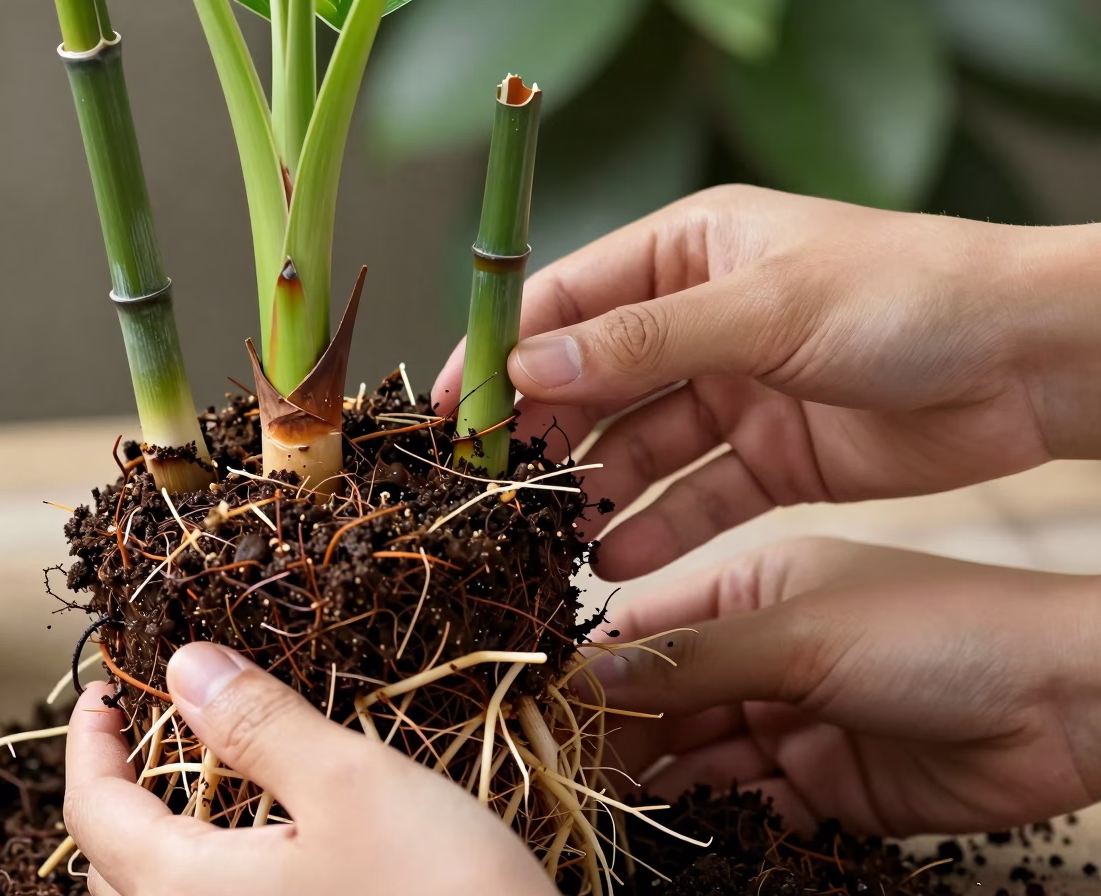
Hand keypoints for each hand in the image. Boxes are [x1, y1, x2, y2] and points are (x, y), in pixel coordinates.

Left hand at [64, 642, 554, 895]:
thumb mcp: (354, 785)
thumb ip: (259, 724)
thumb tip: (183, 668)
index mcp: (183, 891)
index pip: (92, 812)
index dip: (90, 744)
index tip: (109, 693)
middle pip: (112, 868)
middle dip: (120, 795)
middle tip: (157, 732)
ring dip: (163, 842)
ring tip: (212, 782)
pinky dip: (211, 878)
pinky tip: (268, 847)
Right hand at [433, 185, 1100, 578]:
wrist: (1032, 362)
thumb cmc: (909, 296)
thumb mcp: (764, 309)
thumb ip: (642, 340)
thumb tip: (527, 364)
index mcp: (690, 251)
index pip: (567, 301)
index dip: (502, 352)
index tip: (451, 409)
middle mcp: (701, 320)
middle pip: (593, 383)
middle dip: (544, 435)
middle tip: (492, 492)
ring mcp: (735, 392)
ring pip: (638, 448)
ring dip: (594, 492)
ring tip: (550, 543)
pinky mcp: (771, 458)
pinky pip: (695, 498)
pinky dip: (657, 530)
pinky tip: (617, 565)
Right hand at [596, 537, 1100, 836]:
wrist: (1068, 706)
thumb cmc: (938, 631)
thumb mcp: (798, 636)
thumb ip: (690, 665)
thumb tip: (586, 679)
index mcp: (752, 588)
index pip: (647, 625)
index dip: (591, 664)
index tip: (531, 700)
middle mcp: (764, 654)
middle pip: (664, 700)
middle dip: (615, 735)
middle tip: (554, 771)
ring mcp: (795, 724)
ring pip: (699, 759)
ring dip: (655, 785)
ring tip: (595, 810)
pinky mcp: (828, 790)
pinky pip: (748, 808)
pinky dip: (710, 822)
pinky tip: (666, 836)